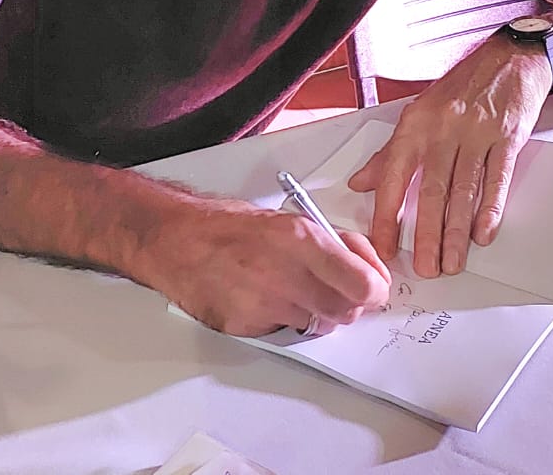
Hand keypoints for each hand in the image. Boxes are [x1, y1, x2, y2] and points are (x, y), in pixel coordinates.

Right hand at [152, 199, 390, 336]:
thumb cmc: (230, 227)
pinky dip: (281, 320)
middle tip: (333, 291)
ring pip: (317, 325)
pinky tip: (261, 298)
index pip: (363, 284)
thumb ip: (332, 243)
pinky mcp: (246, 326)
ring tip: (288, 289)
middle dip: (346, 305)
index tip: (374, 289)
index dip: (375, 291)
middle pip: (346, 313)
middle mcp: (286, 274)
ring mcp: (264, 304)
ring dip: (313, 312)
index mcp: (302, 240)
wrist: (177, 241)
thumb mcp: (290, 219)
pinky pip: (283, 332)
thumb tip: (366, 264)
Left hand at [347, 37, 551, 277]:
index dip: (386, 215)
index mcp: (416, 124)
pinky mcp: (508, 137)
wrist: (510, 58)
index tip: (383, 247)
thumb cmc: (463, 85)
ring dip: (456, 232)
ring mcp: (477, 132)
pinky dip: (490, 210)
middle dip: (426, 235)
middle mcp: (444, 128)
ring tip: (452, 261)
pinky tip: (483, 233)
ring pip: (463, 191)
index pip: (393, 176)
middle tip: (425, 267)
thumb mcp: (420, 111)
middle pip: (431, 191)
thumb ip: (391, 151)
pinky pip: (496, 179)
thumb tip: (362, 183)